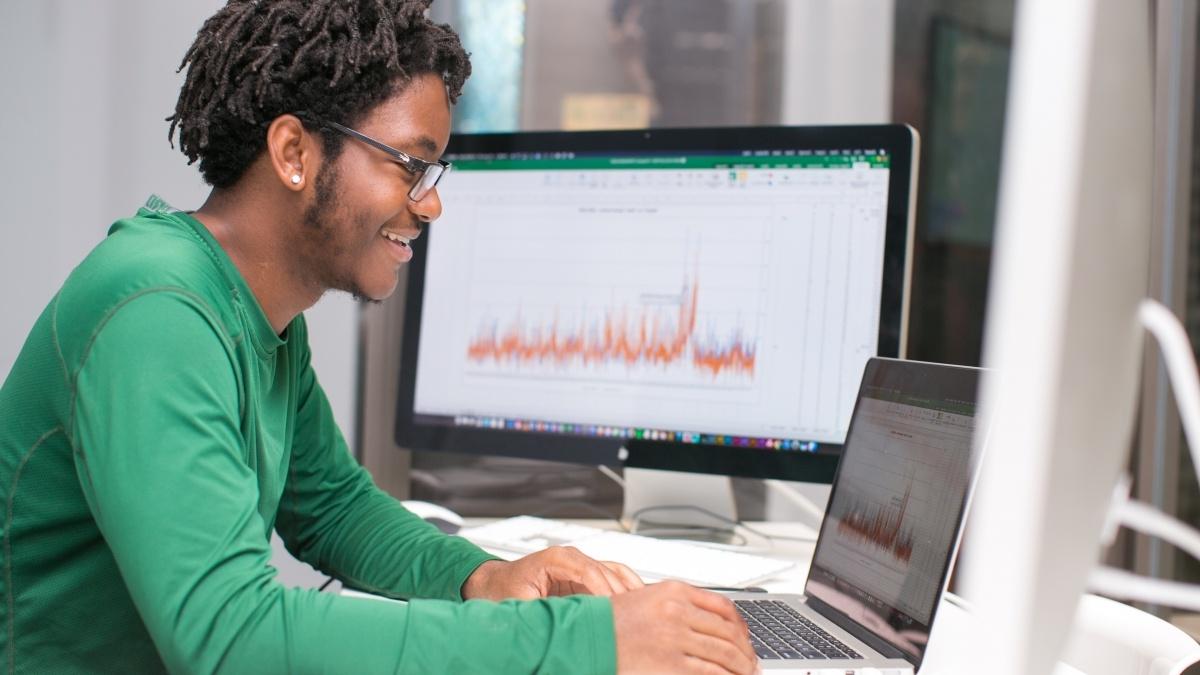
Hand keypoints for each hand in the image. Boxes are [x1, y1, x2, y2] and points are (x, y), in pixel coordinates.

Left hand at [461, 546, 643, 600]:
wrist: (493, 584)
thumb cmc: (502, 590)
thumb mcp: (519, 605)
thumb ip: (542, 612)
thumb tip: (561, 624)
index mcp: (555, 558)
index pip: (590, 571)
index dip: (604, 591)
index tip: (614, 611)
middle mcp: (571, 558)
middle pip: (607, 571)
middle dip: (623, 593)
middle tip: (637, 615)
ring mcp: (580, 565)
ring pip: (615, 572)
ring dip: (630, 589)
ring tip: (645, 609)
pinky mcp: (585, 577)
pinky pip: (612, 579)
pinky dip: (626, 589)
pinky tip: (637, 603)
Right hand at [612, 581, 757, 674]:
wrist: (588, 638)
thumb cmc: (613, 621)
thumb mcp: (649, 599)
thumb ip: (680, 605)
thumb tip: (714, 622)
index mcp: (675, 591)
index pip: (723, 606)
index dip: (741, 625)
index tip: (746, 638)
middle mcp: (678, 611)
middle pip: (728, 631)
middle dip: (745, 650)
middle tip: (751, 662)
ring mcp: (676, 637)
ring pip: (724, 653)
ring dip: (741, 667)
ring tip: (746, 674)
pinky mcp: (671, 664)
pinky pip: (710, 672)